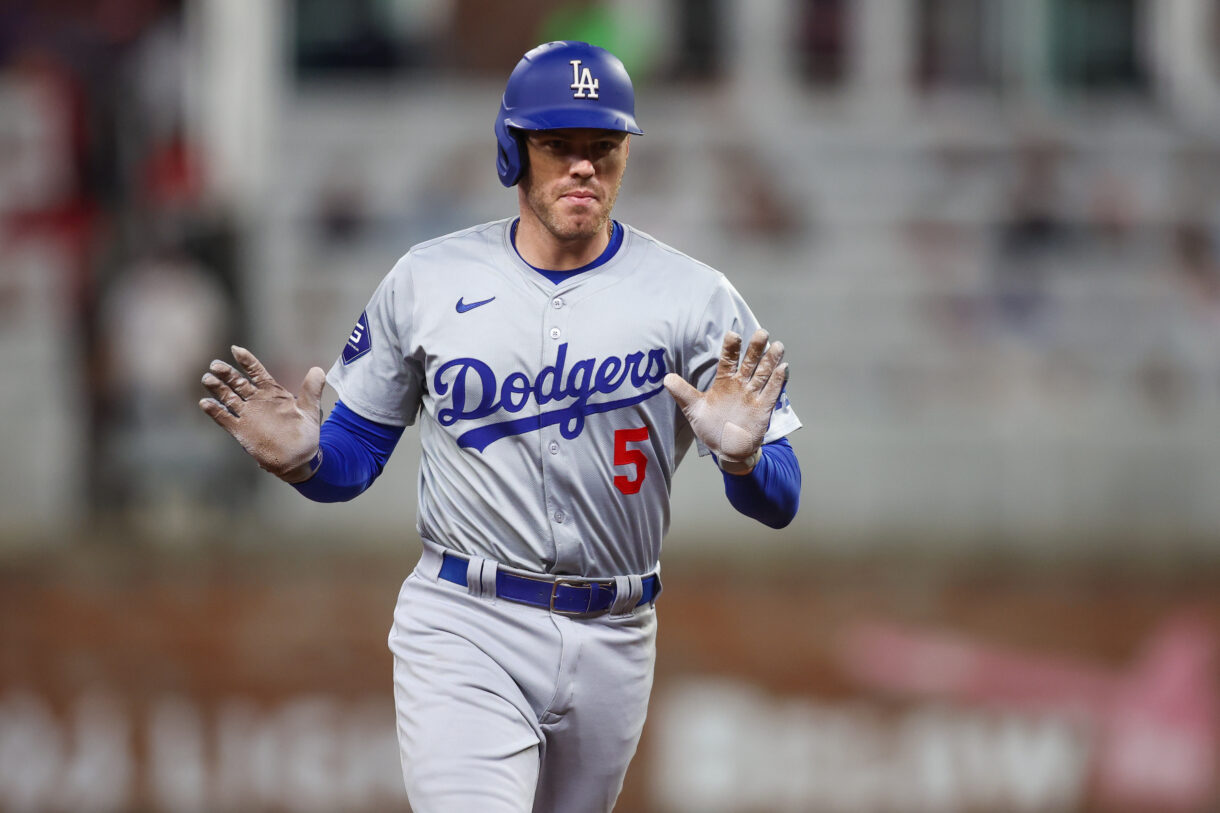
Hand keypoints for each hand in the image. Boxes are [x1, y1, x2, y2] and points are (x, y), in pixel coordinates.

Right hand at [199, 346, 326, 482]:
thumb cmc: (306, 433)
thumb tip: (318, 370)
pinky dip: (215, 411)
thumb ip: (311, 390)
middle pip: (238, 382)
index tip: (235, 349)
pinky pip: (225, 419)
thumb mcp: (310, 409)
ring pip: (228, 397)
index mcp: (272, 392)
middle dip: (226, 373)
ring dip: (217, 388)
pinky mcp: (241, 430)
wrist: (298, 458)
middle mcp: (257, 401)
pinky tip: (205, 403)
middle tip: (215, 365)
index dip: (246, 361)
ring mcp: (247, 415)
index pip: (256, 372)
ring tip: (207, 379)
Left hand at [664, 329, 787, 474]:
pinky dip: (778, 380)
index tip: (733, 335)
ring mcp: (753, 395)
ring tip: (777, 346)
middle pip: (749, 362)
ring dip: (770, 360)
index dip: (731, 348)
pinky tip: (784, 368)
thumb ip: (683, 393)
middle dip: (755, 349)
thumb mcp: (694, 409)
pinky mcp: (763, 408)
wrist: (727, 448)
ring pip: (763, 374)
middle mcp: (740, 384)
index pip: (728, 360)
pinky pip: (772, 392)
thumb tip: (666, 378)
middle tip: (761, 333)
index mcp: (724, 381)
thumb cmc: (711, 427)